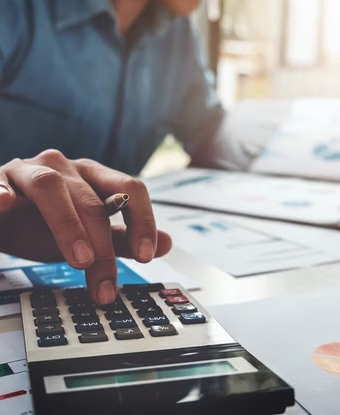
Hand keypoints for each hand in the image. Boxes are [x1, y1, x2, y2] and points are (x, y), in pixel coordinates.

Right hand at [0, 150, 171, 303]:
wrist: (4, 220)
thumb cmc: (46, 224)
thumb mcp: (89, 235)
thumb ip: (123, 239)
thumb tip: (166, 243)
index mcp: (92, 177)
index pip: (130, 189)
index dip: (143, 220)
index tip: (146, 255)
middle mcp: (65, 168)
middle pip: (92, 201)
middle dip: (103, 248)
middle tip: (106, 285)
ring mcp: (29, 171)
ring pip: (51, 187)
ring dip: (67, 224)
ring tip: (79, 259)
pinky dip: (1, 194)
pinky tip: (5, 205)